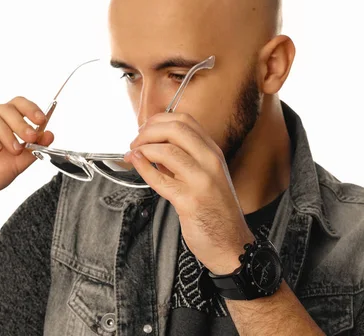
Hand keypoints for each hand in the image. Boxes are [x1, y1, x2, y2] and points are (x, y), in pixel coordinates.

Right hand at [0, 96, 53, 212]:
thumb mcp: (19, 162)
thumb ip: (34, 148)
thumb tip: (50, 134)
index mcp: (0, 121)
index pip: (16, 104)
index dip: (30, 108)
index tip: (42, 120)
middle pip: (4, 108)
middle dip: (21, 122)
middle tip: (30, 137)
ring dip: (5, 132)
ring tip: (13, 149)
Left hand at [123, 113, 253, 273]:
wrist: (230, 244)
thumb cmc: (215, 212)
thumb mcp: (204, 177)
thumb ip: (182, 159)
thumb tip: (153, 146)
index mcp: (213, 153)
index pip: (185, 121)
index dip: (159, 120)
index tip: (145, 128)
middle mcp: (210, 162)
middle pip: (176, 129)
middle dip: (148, 131)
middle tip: (136, 141)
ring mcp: (202, 180)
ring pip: (167, 150)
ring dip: (143, 148)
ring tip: (133, 154)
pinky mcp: (190, 200)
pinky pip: (160, 178)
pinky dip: (143, 167)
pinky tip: (137, 164)